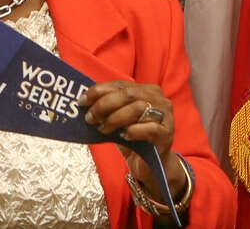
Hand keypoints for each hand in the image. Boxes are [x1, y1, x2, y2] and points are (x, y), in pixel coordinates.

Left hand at [80, 81, 186, 201]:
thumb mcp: (117, 119)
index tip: (82, 101)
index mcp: (146, 90)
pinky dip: (133, 131)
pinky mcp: (167, 134)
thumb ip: (107, 107)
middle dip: (105, 105)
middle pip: (129, 94)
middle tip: (90, 118)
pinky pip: (150, 128)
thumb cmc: (132, 137)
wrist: (150, 164)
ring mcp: (166, 116)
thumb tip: (84, 102)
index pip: (120, 85)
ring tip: (103, 129)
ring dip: (115, 118)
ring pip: (138, 108)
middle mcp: (159, 99)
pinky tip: (123, 136)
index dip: (99, 91)